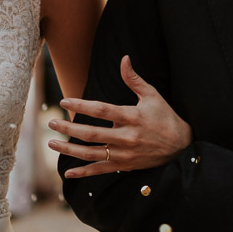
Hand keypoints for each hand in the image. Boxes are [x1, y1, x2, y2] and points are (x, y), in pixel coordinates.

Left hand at [49, 55, 192, 177]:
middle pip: (91, 133)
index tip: (64, 101)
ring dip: (69, 150)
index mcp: (132, 117)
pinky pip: (101, 171)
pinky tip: (68, 172)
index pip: (102, 110)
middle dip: (68, 128)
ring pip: (91, 153)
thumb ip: (134, 79)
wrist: (181, 146)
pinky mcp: (125, 166)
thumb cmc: (165, 117)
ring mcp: (124, 154)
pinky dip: (84, 172)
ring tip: (52, 143)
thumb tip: (124, 58)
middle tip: (51, 121)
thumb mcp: (152, 95)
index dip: (81, 106)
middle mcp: (127, 137)